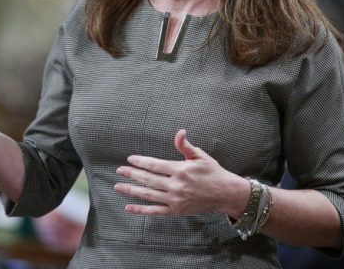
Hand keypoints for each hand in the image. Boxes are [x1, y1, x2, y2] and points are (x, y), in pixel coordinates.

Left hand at [114, 129, 248, 216]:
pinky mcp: (176, 211)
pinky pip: (155, 211)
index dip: (141, 162)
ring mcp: (174, 200)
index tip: (130, 159)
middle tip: (119, 171)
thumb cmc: (213, 172)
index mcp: (180, 169)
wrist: (225, 194)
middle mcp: (175, 185)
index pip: (155, 165)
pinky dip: (140, 210)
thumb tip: (180, 132)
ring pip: (148, 194)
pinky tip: (129, 207)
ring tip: (118, 186)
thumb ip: (185, 146)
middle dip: (131, 174)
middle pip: (148, 179)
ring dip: (131, 190)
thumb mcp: (200, 156)